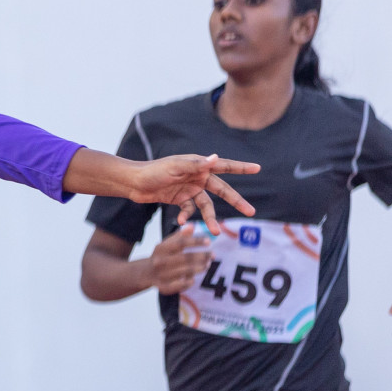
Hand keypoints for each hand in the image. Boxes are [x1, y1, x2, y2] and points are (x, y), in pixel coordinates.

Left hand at [128, 154, 259, 234]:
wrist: (133, 183)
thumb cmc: (153, 171)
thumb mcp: (175, 168)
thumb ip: (195, 165)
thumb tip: (215, 158)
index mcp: (199, 165)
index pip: (225, 166)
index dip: (241, 167)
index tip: (258, 168)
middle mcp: (197, 176)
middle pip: (222, 190)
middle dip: (236, 201)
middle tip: (251, 212)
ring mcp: (189, 189)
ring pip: (206, 205)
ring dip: (209, 217)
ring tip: (214, 231)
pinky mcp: (179, 199)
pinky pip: (189, 210)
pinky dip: (186, 216)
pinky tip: (180, 222)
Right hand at [148, 224, 212, 294]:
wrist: (146, 273)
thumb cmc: (161, 256)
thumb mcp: (167, 244)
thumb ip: (180, 236)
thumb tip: (192, 226)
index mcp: (160, 249)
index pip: (180, 243)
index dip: (196, 242)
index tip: (209, 241)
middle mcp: (159, 262)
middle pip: (185, 258)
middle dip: (202, 256)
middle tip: (212, 255)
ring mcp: (161, 275)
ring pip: (186, 271)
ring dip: (200, 268)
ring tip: (207, 264)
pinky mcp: (163, 287)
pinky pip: (181, 285)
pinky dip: (189, 282)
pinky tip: (193, 278)